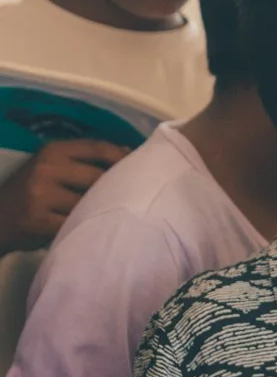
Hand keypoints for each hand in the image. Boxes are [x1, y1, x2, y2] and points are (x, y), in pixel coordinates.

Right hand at [0, 139, 128, 253]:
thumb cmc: (33, 191)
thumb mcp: (52, 167)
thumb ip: (84, 159)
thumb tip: (128, 151)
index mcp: (53, 150)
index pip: (98, 148)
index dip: (123, 157)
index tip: (142, 166)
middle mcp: (46, 168)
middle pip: (97, 176)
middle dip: (113, 188)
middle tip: (129, 196)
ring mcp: (40, 194)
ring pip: (88, 202)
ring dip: (99, 210)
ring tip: (108, 213)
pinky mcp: (38, 220)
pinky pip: (75, 223)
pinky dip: (85, 226)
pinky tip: (89, 228)